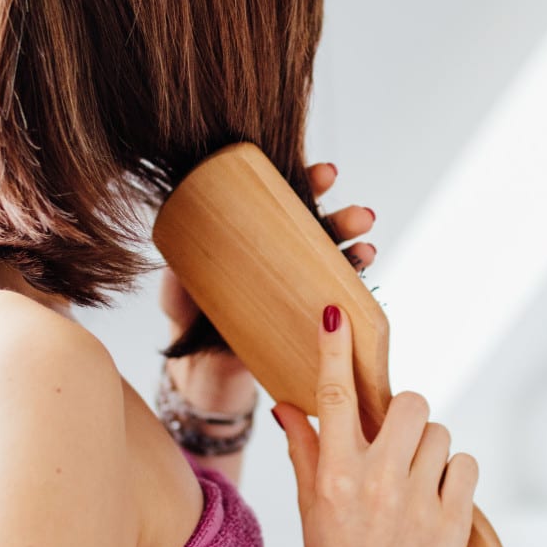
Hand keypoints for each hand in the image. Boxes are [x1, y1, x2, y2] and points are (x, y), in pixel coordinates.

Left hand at [159, 160, 377, 394]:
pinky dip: (353, 292)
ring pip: (332, 262)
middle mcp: (279, 257)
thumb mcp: (177, 294)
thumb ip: (177, 280)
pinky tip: (363, 288)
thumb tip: (178, 264)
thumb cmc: (188, 320)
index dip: (308, 183)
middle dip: (343, 219)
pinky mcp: (304, 323)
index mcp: (253, 236)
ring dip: (356, 251)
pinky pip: (335, 302)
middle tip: (361, 217)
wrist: (199, 371)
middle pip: (317, 229)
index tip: (326, 175)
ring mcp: (294, 289)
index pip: (283, 200)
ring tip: (368, 248)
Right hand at [270, 303, 477, 546]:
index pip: (333, 398)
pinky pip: (466, 465)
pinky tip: (438, 497)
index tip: (338, 316)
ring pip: (441, 433)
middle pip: (409, 403)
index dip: (336, 351)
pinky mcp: (453, 523)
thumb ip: (305, 451)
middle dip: (407, 414)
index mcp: (335, 476)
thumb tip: (291, 405)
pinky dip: (456, 474)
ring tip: (416, 481)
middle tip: (399, 440)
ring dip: (431, 448)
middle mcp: (376, 482)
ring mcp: (417, 502)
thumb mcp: (312, 508)